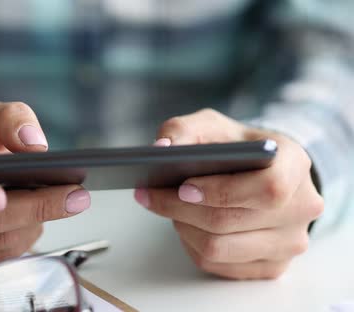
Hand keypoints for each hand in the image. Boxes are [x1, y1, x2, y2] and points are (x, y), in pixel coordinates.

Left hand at [136, 109, 323, 279]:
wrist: (264, 171)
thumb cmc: (237, 148)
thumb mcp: (211, 126)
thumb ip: (183, 130)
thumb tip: (161, 148)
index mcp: (295, 164)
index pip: (268, 187)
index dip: (221, 191)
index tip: (183, 186)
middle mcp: (302, 207)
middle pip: (230, 221)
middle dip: (179, 208)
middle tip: (150, 195)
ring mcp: (291, 242)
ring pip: (219, 248)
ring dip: (183, 228)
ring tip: (168, 208)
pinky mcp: (273, 266)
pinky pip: (219, 266)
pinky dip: (192, 245)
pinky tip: (186, 225)